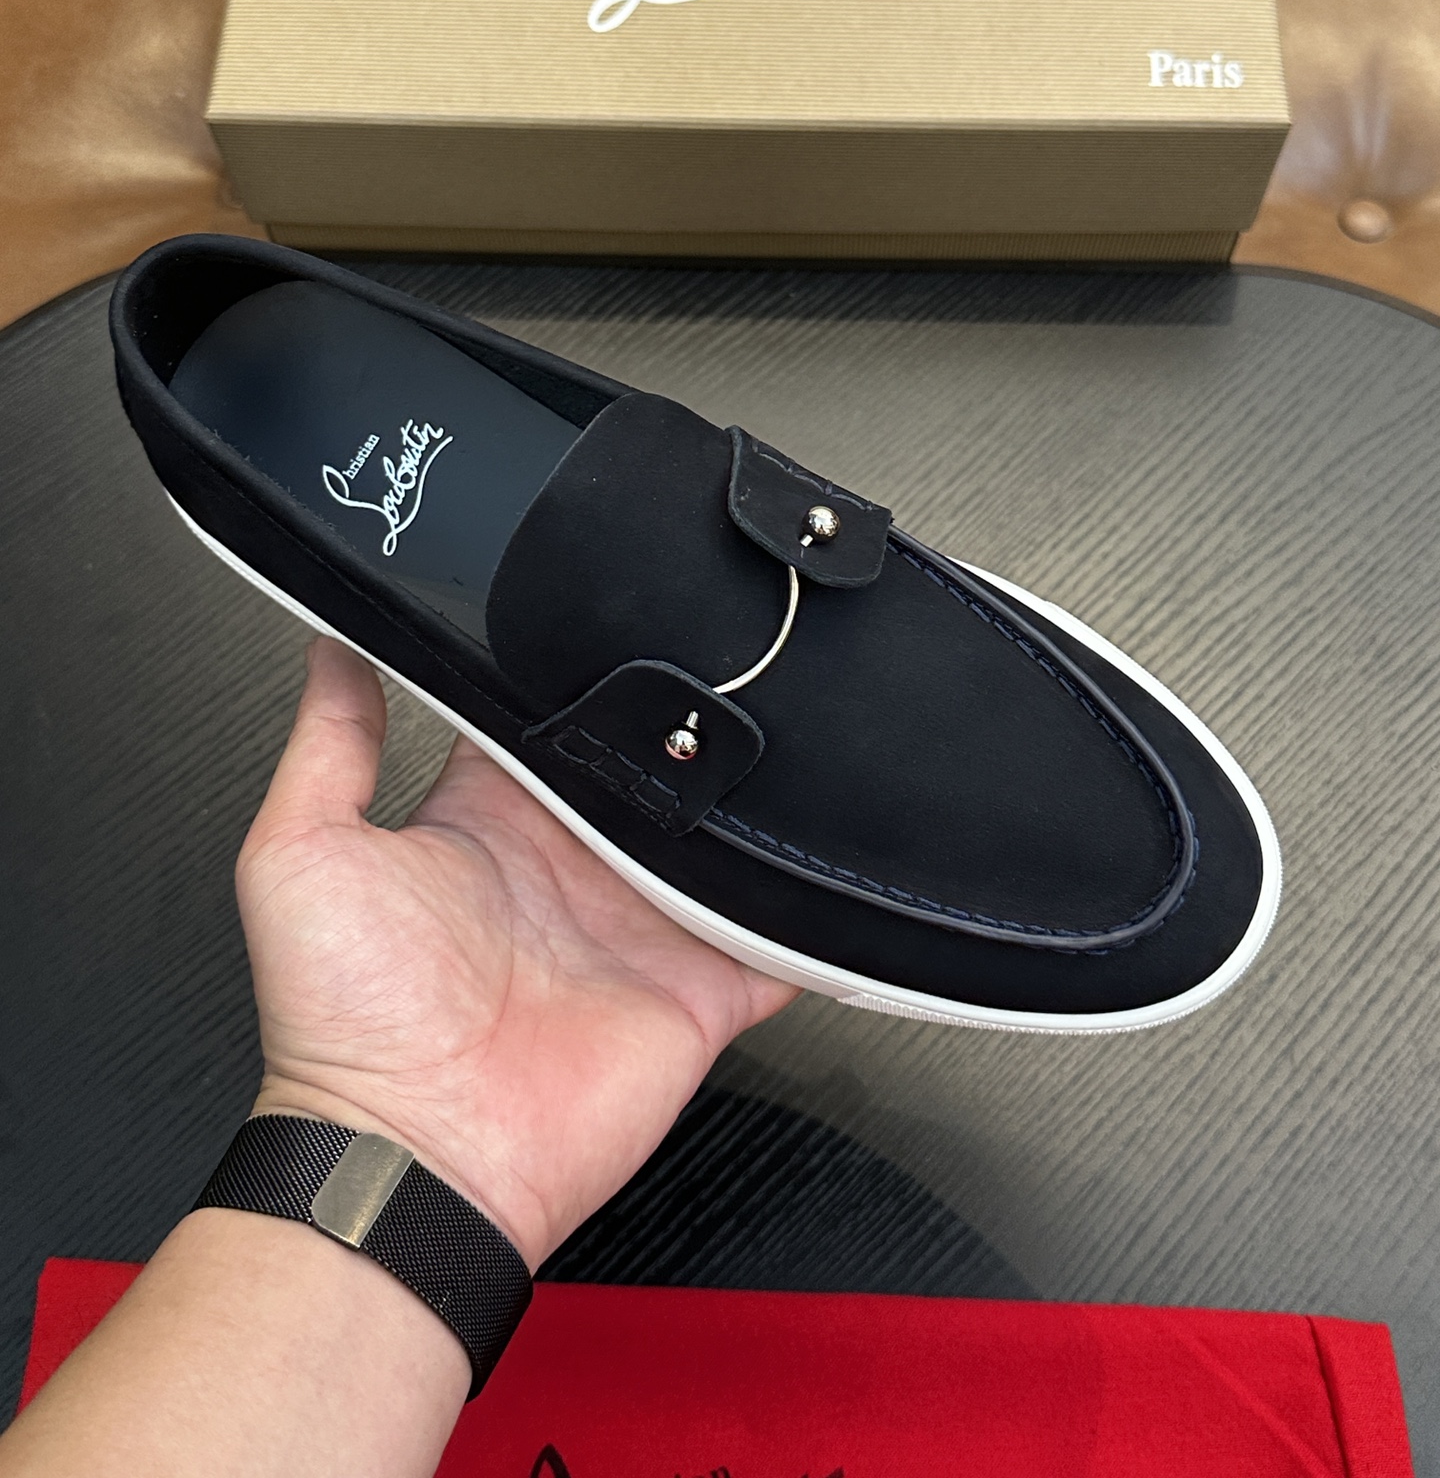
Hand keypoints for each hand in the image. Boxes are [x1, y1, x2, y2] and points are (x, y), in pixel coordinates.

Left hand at [242, 637, 795, 1267]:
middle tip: (724, 667)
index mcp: (490, 822)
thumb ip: (329, 744)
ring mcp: (641, 929)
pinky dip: (809, 914)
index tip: (614, 618)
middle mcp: (571, 867)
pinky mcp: (699, 991)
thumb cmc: (344, 1027)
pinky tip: (827, 864)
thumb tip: (332, 648)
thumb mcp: (299, 854)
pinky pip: (778, 942)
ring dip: (750, 803)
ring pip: (721, 840)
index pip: (549, 723)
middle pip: (651, 769)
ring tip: (789, 738)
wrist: (416, 1160)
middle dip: (685, 725)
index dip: (579, 675)